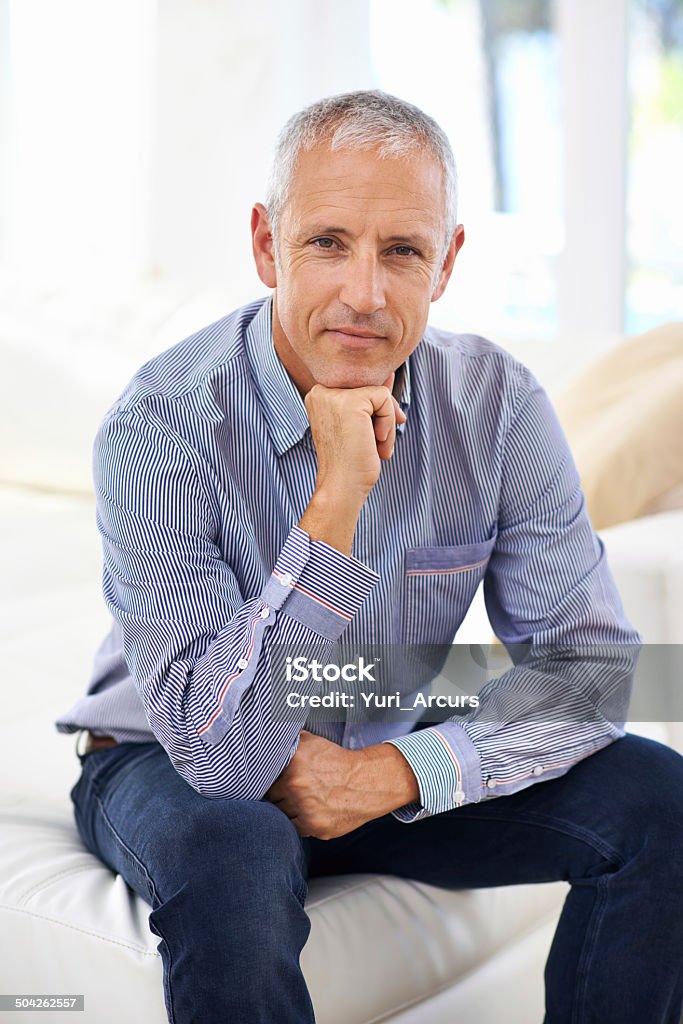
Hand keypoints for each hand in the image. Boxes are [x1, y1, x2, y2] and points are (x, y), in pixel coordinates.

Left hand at [264, 730, 419, 839]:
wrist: (366, 781)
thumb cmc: (337, 761)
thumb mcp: (313, 743)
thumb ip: (289, 741)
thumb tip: (269, 737)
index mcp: (293, 762)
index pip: (263, 775)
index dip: (265, 778)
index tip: (266, 780)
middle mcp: (296, 784)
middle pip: (269, 796)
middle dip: (275, 794)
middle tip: (285, 791)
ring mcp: (304, 807)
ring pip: (279, 813)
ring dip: (285, 809)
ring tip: (297, 802)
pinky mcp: (314, 826)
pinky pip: (293, 827)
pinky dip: (297, 821)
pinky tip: (305, 812)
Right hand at [304, 373, 406, 503]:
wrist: (342, 486)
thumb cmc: (351, 461)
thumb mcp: (360, 424)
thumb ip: (370, 397)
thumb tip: (389, 373)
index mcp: (318, 395)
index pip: (359, 385)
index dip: (376, 408)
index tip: (378, 432)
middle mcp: (321, 390)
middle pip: (370, 386)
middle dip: (384, 414)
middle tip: (380, 442)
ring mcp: (334, 395)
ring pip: (380, 393)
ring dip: (387, 423)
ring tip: (377, 447)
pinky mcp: (351, 402)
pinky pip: (384, 399)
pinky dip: (388, 423)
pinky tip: (376, 442)